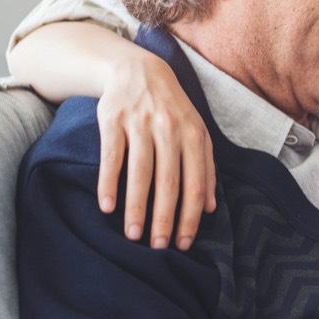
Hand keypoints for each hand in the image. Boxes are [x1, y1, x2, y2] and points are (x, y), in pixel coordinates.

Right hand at [96, 53, 214, 249]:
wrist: (138, 70)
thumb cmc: (171, 110)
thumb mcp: (196, 132)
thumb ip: (206, 167)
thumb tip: (211, 208)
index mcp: (194, 136)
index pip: (196, 183)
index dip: (190, 216)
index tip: (183, 243)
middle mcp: (170, 130)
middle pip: (169, 183)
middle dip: (164, 218)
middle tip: (158, 247)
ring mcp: (141, 124)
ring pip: (140, 173)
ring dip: (136, 208)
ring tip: (132, 235)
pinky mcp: (113, 120)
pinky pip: (111, 157)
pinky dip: (109, 183)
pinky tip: (107, 207)